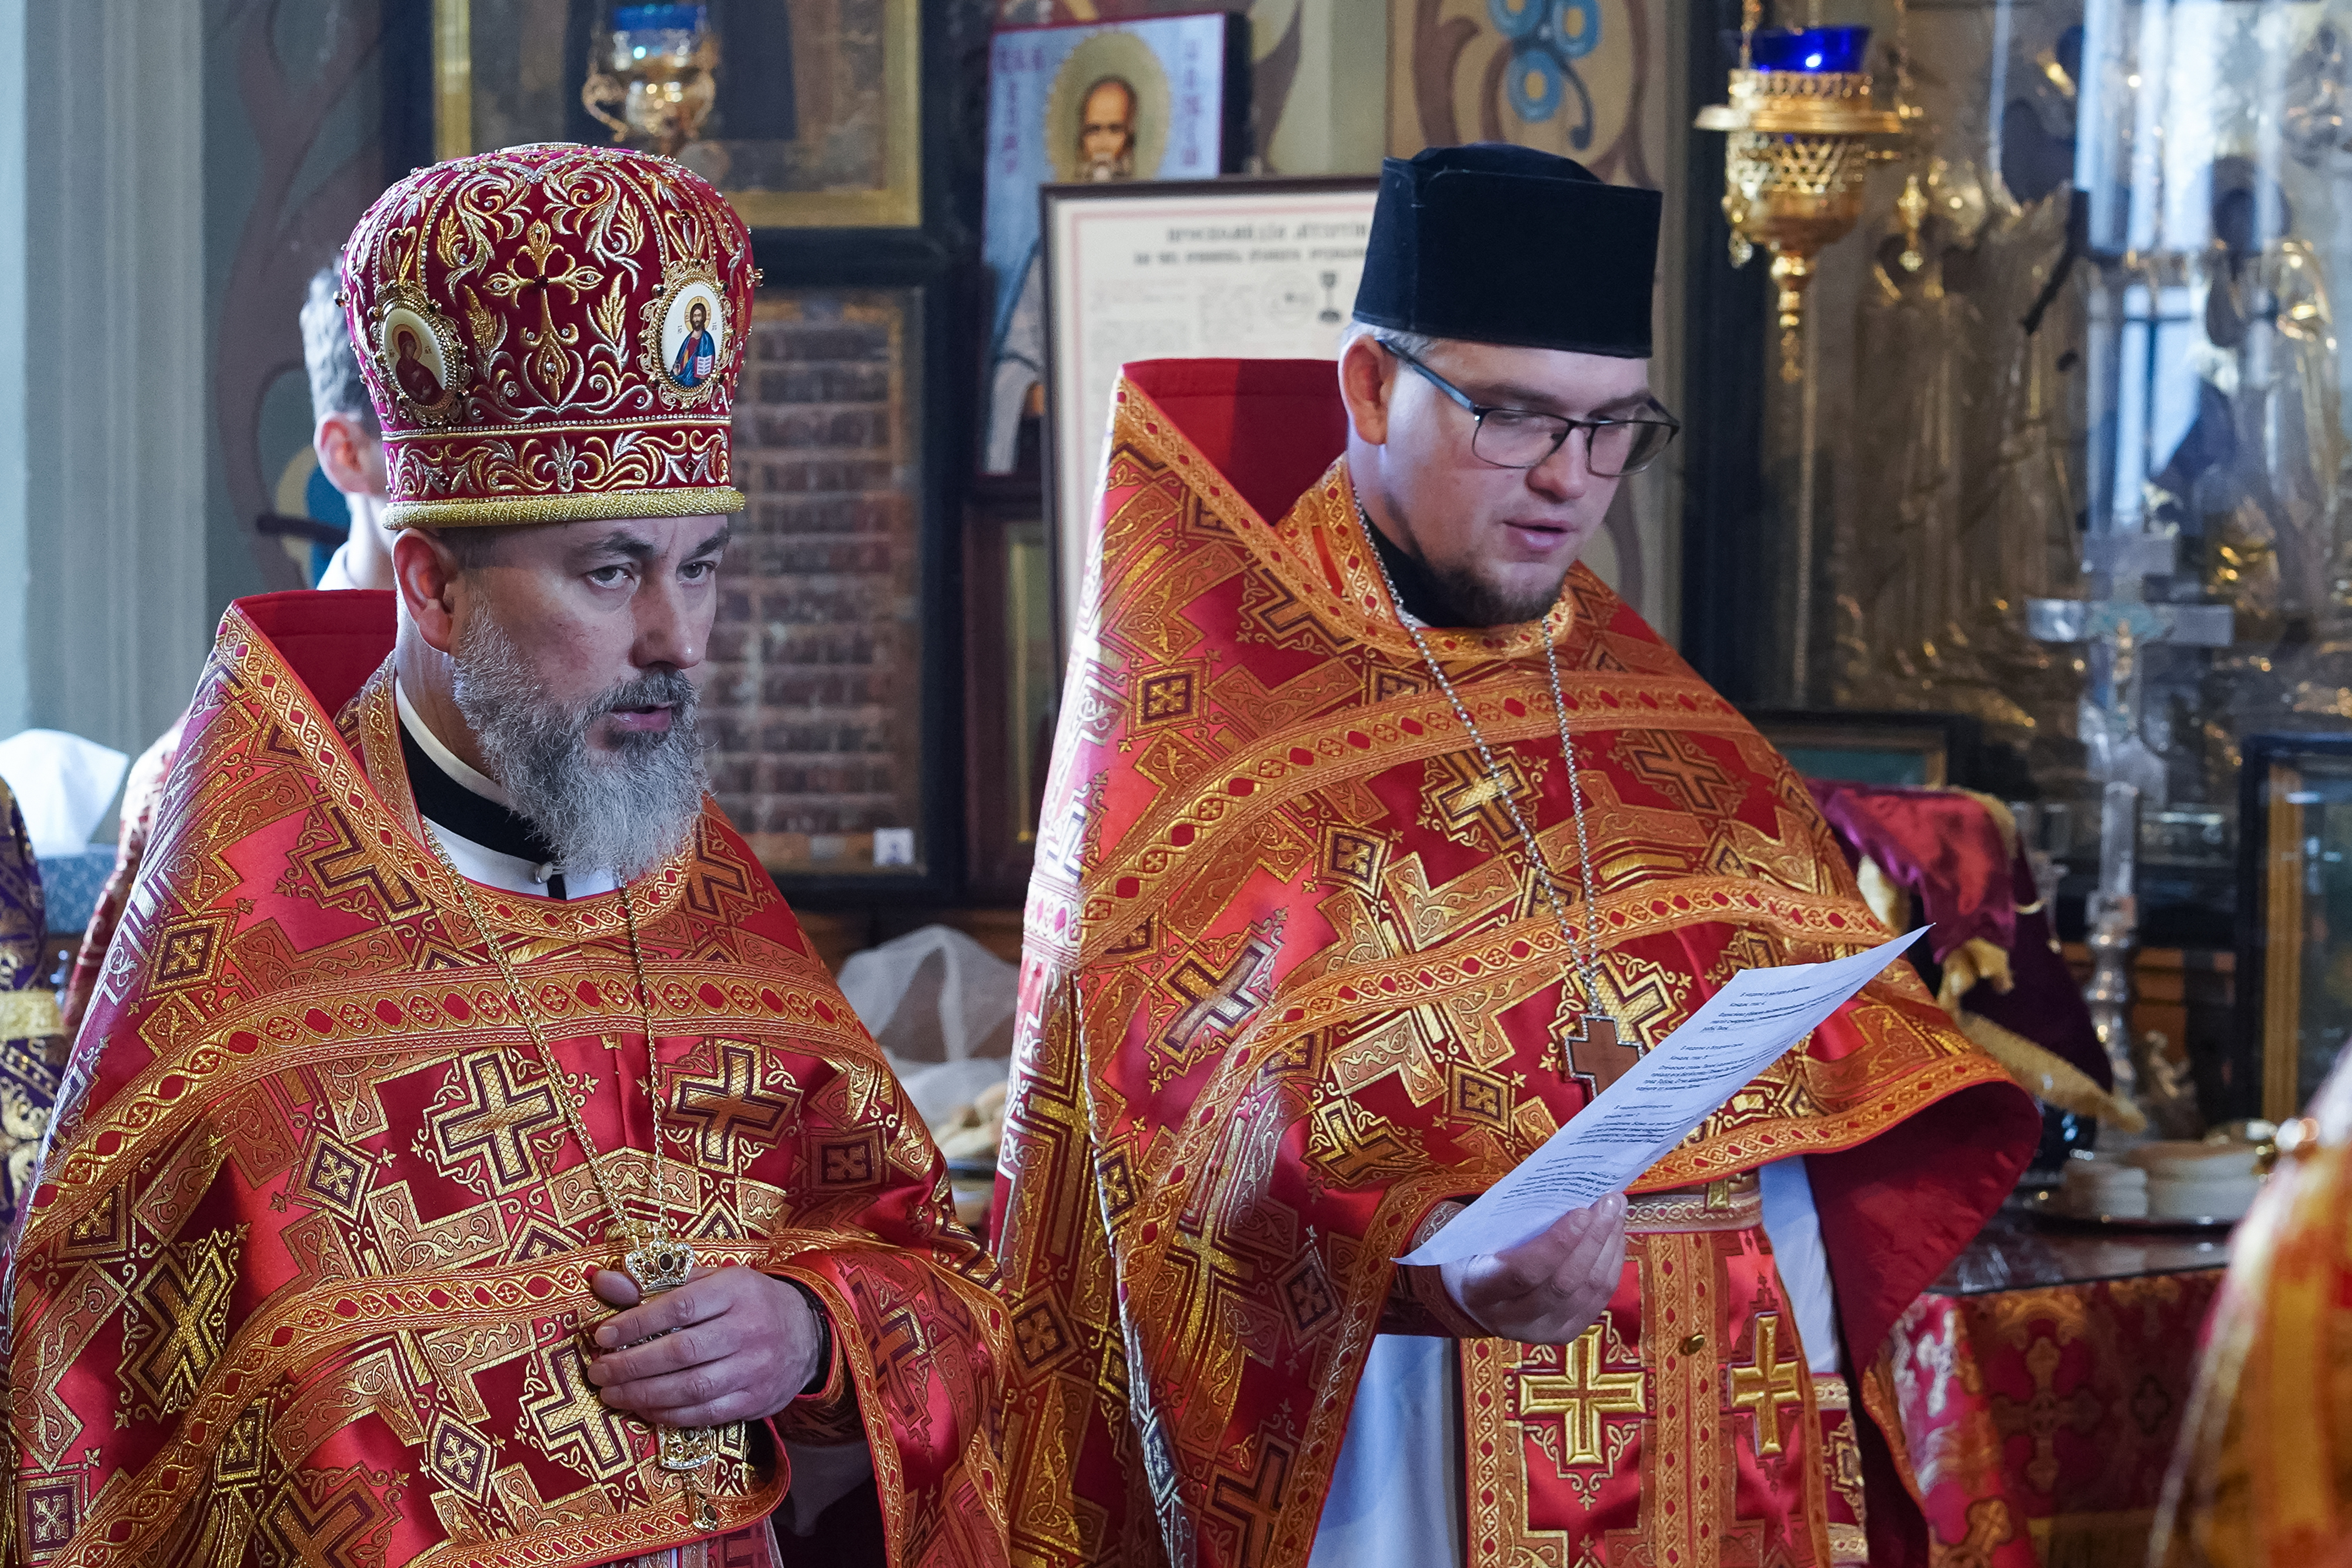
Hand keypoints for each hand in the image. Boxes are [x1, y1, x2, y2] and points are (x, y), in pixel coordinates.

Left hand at [586, 1264, 824, 1427]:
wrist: (806, 1334)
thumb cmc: (747, 1303)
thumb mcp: (710, 1281)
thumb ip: (656, 1284)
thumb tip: (601, 1282)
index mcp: (736, 1290)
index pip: (681, 1306)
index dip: (637, 1323)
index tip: (603, 1335)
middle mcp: (748, 1329)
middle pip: (681, 1352)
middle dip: (631, 1365)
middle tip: (598, 1371)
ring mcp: (754, 1368)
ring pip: (691, 1388)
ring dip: (643, 1394)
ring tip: (611, 1393)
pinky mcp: (755, 1401)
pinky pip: (705, 1414)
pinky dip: (669, 1414)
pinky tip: (644, 1408)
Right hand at [1439, 1193, 1628, 1344]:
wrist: (1472, 1301)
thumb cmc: (1474, 1254)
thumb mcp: (1477, 1236)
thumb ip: (1511, 1223)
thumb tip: (1566, 1193)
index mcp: (1480, 1290)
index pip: (1523, 1272)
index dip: (1557, 1243)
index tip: (1582, 1211)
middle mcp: (1511, 1320)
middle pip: (1564, 1283)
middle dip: (1594, 1238)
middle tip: (1610, 1202)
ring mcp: (1541, 1332)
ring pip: (1588, 1291)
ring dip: (1609, 1247)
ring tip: (1616, 1212)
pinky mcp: (1565, 1333)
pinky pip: (1599, 1299)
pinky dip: (1611, 1264)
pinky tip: (1614, 1237)